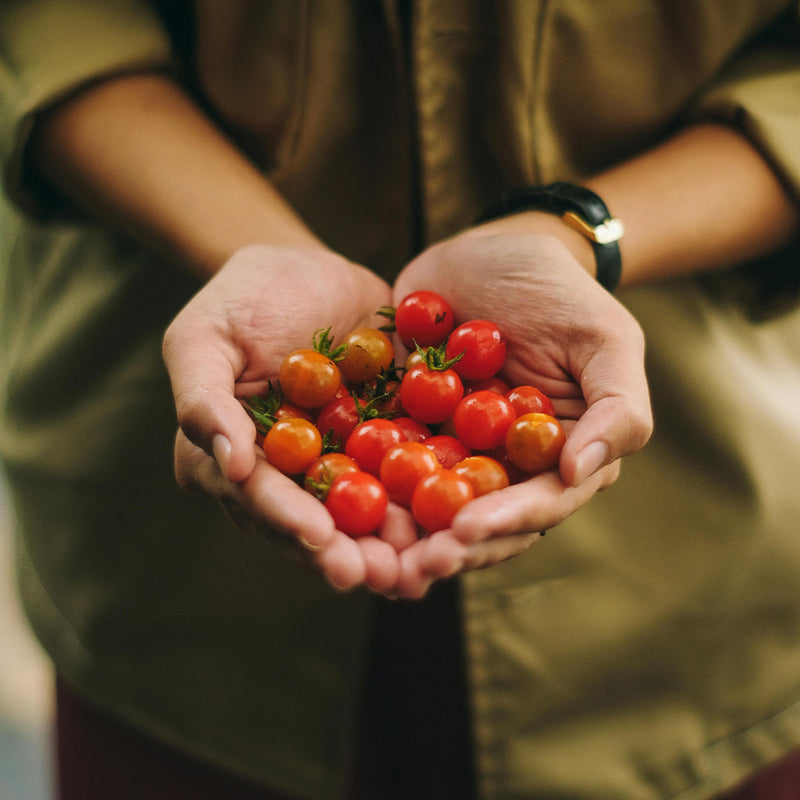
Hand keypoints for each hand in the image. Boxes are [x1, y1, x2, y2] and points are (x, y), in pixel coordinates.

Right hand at [163, 244, 406, 592]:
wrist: (309, 270)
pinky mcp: (380, 446)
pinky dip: (425, 500)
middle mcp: (284, 475)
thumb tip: (228, 466)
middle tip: (378, 575)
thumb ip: (204, 400)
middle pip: (312, 523)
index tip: (319, 538)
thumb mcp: (203, 336)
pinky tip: (452, 519)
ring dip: (389, 544)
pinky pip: (402, 476)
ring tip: (419, 566)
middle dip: (345, 553)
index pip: (257, 497)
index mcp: (232, 458)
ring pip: (360, 514)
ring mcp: (335, 464)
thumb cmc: (243, 298)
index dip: (287, 520)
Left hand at [392, 221, 652, 585]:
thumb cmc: (558, 291)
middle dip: (445, 547)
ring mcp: (453, 449)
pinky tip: (336, 503)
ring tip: (369, 556)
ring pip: (428, 505)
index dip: (503, 524)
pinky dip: (364, 484)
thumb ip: (616, 408)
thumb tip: (579, 473)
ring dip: (401, 535)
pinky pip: (384, 462)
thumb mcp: (605, 339)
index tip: (463, 532)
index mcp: (558, 456)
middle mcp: (506, 465)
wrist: (491, 249)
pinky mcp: (408, 426)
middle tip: (409, 567)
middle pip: (479, 521)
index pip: (538, 505)